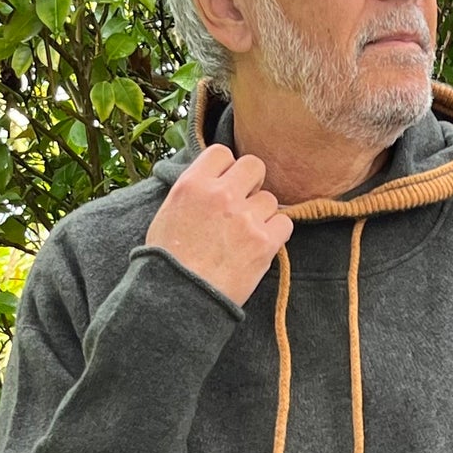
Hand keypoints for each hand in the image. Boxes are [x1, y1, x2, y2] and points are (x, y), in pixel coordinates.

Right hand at [144, 145, 292, 308]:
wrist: (180, 299)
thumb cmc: (168, 262)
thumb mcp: (167, 214)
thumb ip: (192, 191)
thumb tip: (212, 181)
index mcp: (192, 184)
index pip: (222, 152)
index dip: (227, 168)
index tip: (225, 184)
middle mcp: (221, 195)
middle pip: (254, 166)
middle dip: (251, 183)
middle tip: (243, 204)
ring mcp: (245, 218)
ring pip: (270, 199)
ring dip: (262, 214)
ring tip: (245, 235)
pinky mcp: (264, 242)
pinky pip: (285, 223)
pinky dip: (276, 233)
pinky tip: (260, 245)